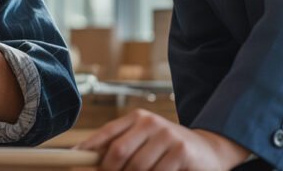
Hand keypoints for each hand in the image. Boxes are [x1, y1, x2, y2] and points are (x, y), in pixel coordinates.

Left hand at [77, 109, 249, 170]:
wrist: (210, 150)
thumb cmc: (167, 148)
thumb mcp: (143, 139)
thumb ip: (117, 145)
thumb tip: (80, 155)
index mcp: (138, 118)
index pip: (106, 134)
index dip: (87, 151)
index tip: (72, 164)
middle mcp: (151, 123)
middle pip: (118, 154)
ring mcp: (168, 137)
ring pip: (136, 168)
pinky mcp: (182, 153)